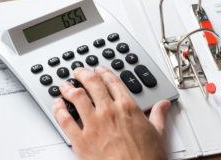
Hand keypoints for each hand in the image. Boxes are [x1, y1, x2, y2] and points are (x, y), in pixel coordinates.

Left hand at [53, 67, 170, 159]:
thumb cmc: (146, 158)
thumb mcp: (158, 133)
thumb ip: (158, 115)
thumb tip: (163, 105)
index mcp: (127, 107)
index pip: (112, 82)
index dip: (104, 73)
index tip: (99, 70)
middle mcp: (109, 112)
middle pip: (92, 84)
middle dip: (83, 75)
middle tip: (79, 72)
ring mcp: (93, 125)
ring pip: (76, 98)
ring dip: (68, 88)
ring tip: (64, 85)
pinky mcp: (80, 140)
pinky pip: (65, 120)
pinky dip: (58, 110)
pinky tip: (57, 105)